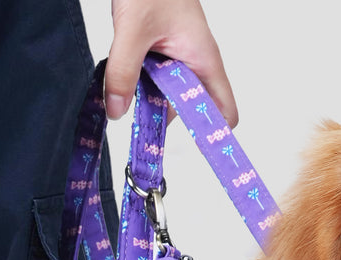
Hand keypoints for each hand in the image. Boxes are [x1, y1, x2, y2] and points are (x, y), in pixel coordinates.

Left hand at [106, 0, 237, 126]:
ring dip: (147, 98)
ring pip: (168, 96)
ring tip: (126, 86)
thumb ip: (122, 72)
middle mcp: (196, 63)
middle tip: (139, 118)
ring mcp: (180, 59)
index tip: (191, 148)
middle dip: (165, 117)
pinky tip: (125, 74)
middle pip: (189, 110)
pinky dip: (139, 83)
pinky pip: (155, 80)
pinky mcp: (164, 54)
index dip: (212, 135)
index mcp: (204, 60)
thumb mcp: (132, 30)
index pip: (224, 112)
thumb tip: (116, 111)